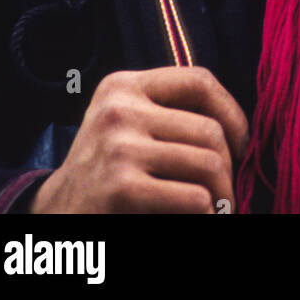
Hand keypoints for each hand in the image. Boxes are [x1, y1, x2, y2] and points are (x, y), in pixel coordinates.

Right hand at [28, 66, 248, 213]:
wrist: (58, 215)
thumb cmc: (106, 170)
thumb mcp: (127, 123)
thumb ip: (169, 111)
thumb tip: (238, 123)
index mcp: (123, 85)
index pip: (199, 80)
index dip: (232, 112)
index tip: (241, 142)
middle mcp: (120, 109)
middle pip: (210, 129)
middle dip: (230, 166)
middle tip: (228, 190)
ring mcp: (120, 147)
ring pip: (209, 163)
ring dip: (224, 194)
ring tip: (219, 207)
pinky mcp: (122, 187)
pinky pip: (196, 198)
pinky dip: (208, 213)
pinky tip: (200, 218)